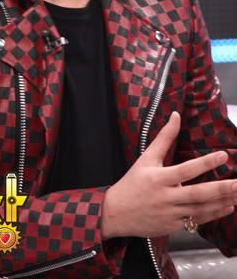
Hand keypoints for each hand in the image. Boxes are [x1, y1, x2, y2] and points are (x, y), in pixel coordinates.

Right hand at [101, 111, 236, 238]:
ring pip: (200, 209)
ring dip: (221, 202)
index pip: (186, 170)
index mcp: (158, 178)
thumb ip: (164, 138)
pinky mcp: (172, 227)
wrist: (116, 213)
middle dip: (221, 189)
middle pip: (197, 194)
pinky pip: (197, 221)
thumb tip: (176, 116)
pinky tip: (228, 207)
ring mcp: (170, 214)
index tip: (223, 156)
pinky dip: (213, 215)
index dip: (205, 163)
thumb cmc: (132, 182)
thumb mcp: (146, 158)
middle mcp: (166, 197)